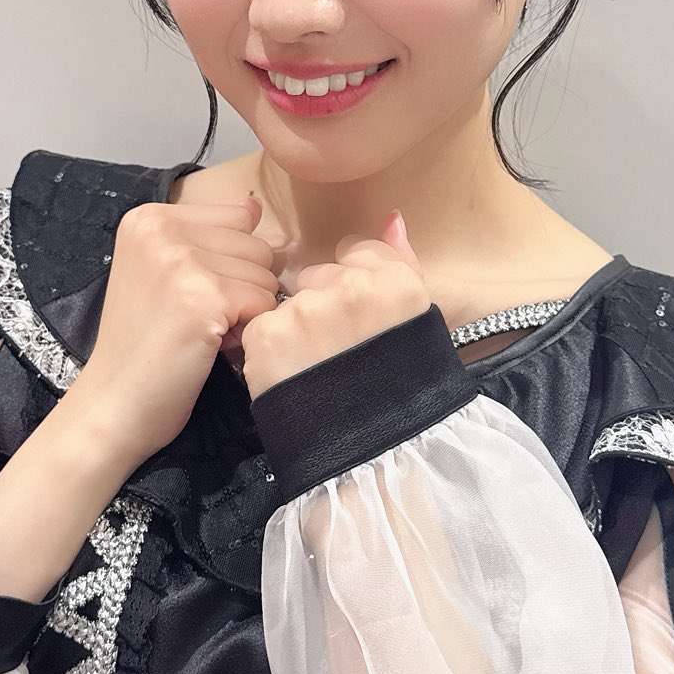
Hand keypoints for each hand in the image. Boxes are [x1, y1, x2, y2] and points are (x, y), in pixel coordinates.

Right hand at [71, 194, 283, 463]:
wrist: (115, 403)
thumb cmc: (142, 347)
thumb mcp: (164, 274)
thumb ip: (209, 237)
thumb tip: (255, 206)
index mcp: (149, 217)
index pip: (238, 218)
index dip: (231, 264)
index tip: (192, 295)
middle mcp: (161, 229)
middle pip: (257, 246)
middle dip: (242, 288)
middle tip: (199, 320)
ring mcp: (181, 260)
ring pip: (266, 275)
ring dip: (247, 311)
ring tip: (203, 332)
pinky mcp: (203, 295)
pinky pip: (265, 303)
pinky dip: (248, 331)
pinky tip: (211, 345)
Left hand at [240, 211, 430, 400]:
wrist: (367, 458)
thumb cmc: (399, 392)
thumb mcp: (415, 323)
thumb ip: (401, 261)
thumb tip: (390, 216)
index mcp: (396, 281)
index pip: (356, 252)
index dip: (350, 286)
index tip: (355, 322)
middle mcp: (352, 287)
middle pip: (317, 276)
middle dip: (319, 306)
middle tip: (333, 354)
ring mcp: (307, 309)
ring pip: (287, 302)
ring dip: (291, 330)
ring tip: (311, 372)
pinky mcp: (268, 335)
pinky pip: (258, 327)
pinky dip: (266, 351)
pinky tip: (289, 379)